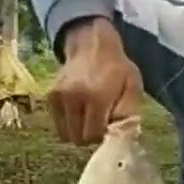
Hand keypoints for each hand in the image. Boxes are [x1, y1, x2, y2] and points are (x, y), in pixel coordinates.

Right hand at [47, 17, 142, 145]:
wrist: (92, 45)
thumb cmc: (117, 68)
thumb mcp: (132, 87)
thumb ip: (127, 114)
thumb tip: (116, 136)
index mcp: (97, 96)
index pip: (93, 135)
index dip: (102, 136)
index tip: (108, 126)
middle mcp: (74, 98)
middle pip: (78, 138)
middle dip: (90, 136)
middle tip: (99, 123)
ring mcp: (59, 97)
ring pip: (65, 135)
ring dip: (78, 132)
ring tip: (88, 117)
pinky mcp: (51, 96)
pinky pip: (57, 125)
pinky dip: (68, 123)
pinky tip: (79, 110)